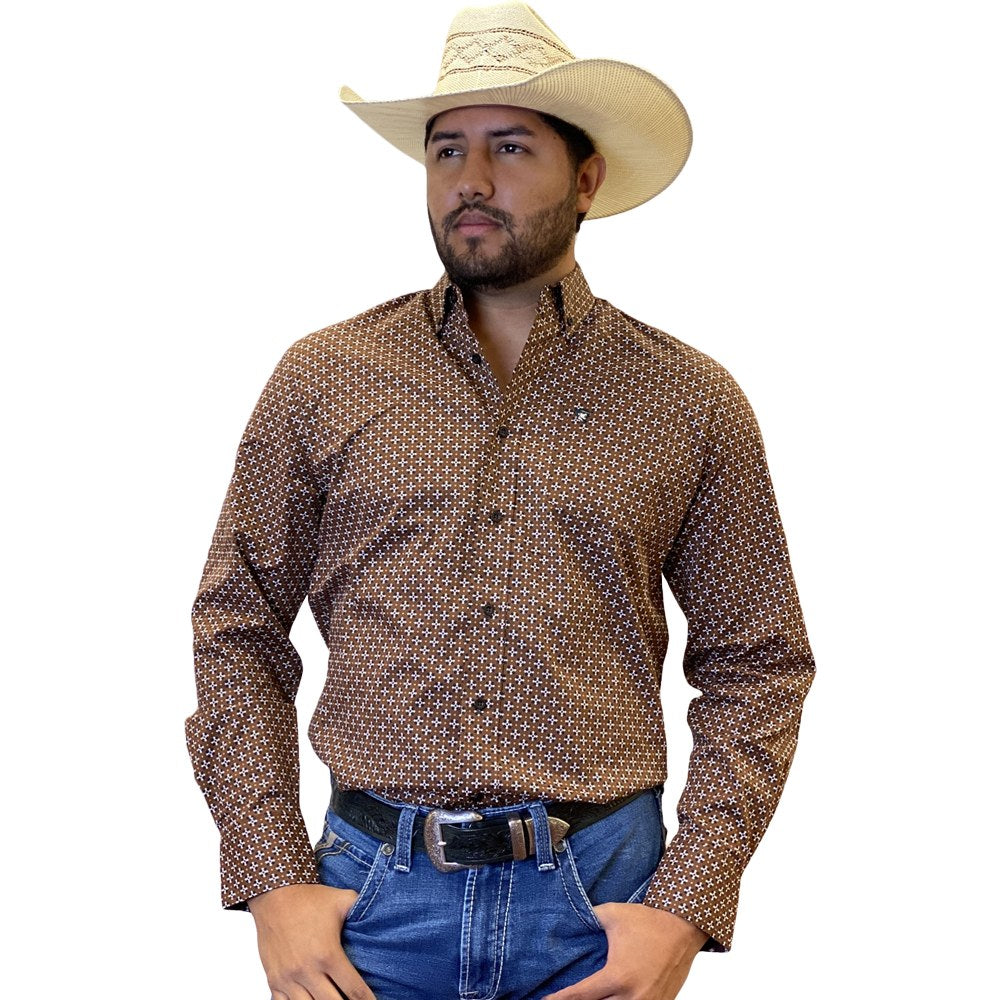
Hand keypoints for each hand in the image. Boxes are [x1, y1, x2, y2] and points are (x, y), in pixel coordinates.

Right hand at [248, 883, 375, 999]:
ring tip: (335, 999)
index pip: (353, 990)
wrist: (275, 894)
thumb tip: (382, 914)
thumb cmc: (309, 898)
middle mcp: (307, 970)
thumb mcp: (343, 900)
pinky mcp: (273, 979)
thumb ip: (362, 910)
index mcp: (328, 954)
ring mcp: (288, 978)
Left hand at [543, 902, 708, 999]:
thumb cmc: (648, 920)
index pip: (580, 995)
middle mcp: (633, 996)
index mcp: (618, 976)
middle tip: (564, 999)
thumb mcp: (612, 914)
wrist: (683, 927)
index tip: (545, 999)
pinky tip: (612, 999)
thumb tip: (568, 915)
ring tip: (590, 998)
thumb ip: (588, 918)